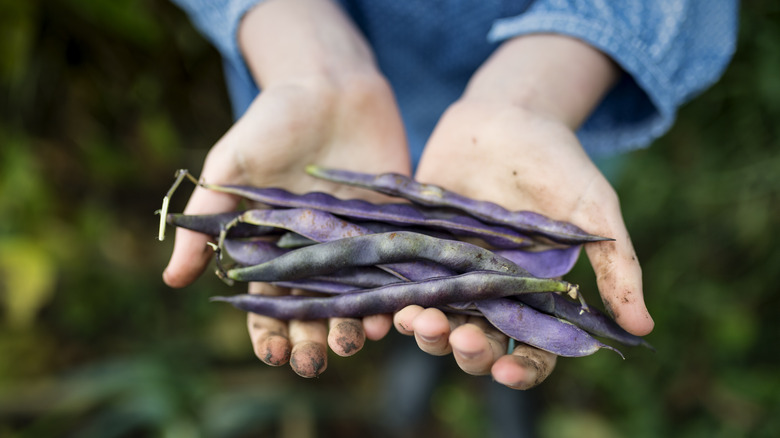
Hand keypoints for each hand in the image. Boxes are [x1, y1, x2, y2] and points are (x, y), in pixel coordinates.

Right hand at [163, 0, 409, 376]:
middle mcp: (316, 255)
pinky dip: (396, 292)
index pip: (268, 305)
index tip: (271, 353)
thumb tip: (171, 279)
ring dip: (354, 327)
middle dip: (311, 343)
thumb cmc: (272, 122)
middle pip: (313, 313)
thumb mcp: (230, 166)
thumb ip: (207, 221)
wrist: (330, 85)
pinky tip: (396, 312)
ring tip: (352, 343)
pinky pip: (396, 268)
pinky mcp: (392, 225)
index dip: (267, 333)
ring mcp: (356, 243)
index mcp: (273, 248)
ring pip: (356, 300)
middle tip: (312, 363)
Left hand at [394, 34, 652, 388]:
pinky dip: (391, 299)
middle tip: (461, 339)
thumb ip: (616, 264)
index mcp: (536, 294)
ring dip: (427, 331)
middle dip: (468, 350)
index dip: (521, 368)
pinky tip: (385, 305)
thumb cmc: (559, 162)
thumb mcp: (594, 208)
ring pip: (437, 319)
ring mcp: (452, 271)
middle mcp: (491, 291)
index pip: (531, 349)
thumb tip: (643, 326)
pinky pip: (401, 282)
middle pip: (478, 342)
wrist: (507, 114)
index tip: (508, 370)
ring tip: (418, 320)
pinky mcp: (418, 247)